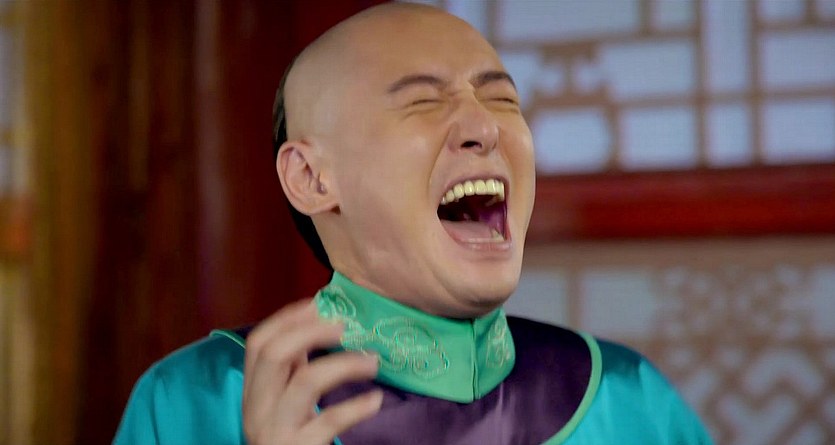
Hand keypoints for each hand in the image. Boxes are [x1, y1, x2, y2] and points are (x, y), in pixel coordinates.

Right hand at [243, 299, 382, 444]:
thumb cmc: (289, 440)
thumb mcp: (282, 403)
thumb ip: (293, 370)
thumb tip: (322, 324)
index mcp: (253, 392)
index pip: (258, 343)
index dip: (289, 317)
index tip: (321, 303)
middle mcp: (257, 408)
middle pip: (273, 353)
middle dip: (312, 331)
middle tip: (348, 326)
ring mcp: (275, 430)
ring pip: (305, 382)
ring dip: (344, 364)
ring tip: (373, 361)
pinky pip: (328, 422)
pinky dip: (355, 408)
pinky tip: (375, 401)